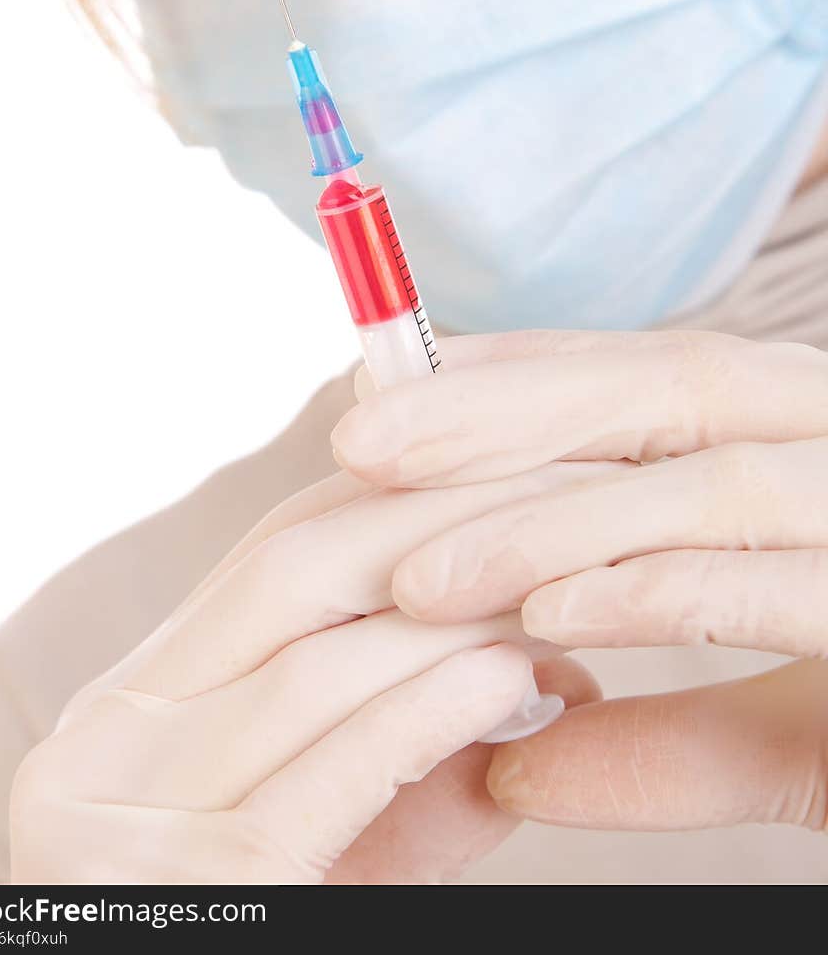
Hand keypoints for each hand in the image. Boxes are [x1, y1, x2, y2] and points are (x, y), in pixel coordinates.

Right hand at [11, 466, 597, 883]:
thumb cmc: (252, 926)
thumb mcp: (327, 837)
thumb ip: (416, 754)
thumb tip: (548, 672)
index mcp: (134, 700)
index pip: (273, 546)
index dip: (400, 490)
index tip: (510, 461)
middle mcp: (106, 735)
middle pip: (289, 573)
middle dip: (439, 522)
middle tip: (562, 496)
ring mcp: (120, 812)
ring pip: (313, 673)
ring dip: (457, 627)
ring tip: (560, 602)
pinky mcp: (180, 891)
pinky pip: (319, 784)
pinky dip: (421, 720)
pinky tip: (506, 683)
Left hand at [331, 328, 827, 833]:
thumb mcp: (784, 738)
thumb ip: (665, 738)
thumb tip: (514, 770)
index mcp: (810, 442)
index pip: (647, 376)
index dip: (514, 379)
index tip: (394, 397)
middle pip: (668, 390)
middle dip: (500, 416)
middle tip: (363, 444)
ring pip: (705, 488)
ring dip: (549, 526)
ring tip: (422, 579)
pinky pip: (766, 585)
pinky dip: (650, 593)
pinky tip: (545, 618)